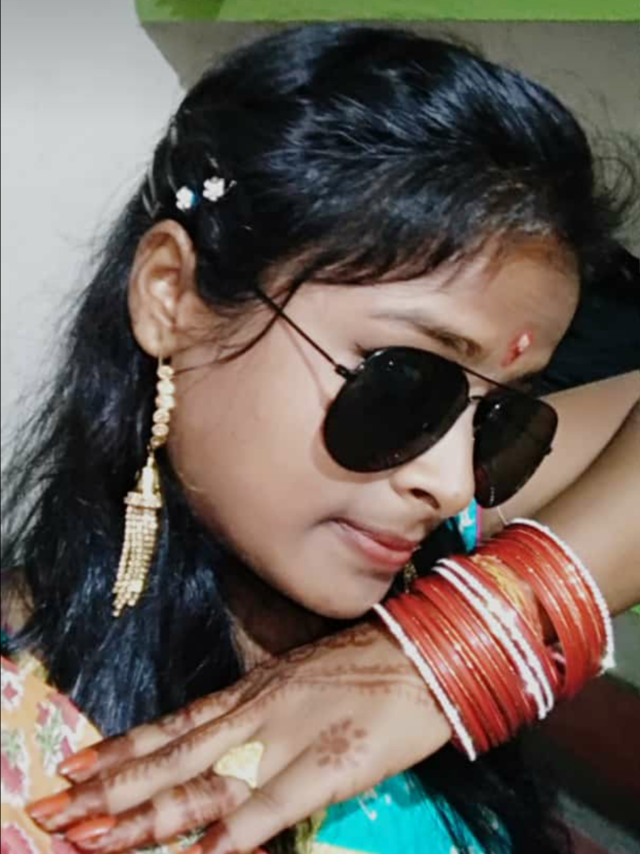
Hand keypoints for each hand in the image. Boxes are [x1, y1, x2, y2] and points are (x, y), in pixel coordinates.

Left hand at [28, 620, 450, 853]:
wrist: (423, 653)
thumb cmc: (363, 666)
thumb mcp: (297, 679)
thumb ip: (257, 712)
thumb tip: (220, 740)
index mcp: (251, 694)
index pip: (173, 726)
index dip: (123, 749)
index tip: (76, 766)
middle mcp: (256, 713)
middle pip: (173, 758)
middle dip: (113, 789)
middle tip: (56, 811)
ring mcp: (287, 738)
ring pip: (204, 782)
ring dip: (147, 814)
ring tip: (94, 835)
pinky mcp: (326, 764)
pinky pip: (271, 806)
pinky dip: (233, 834)